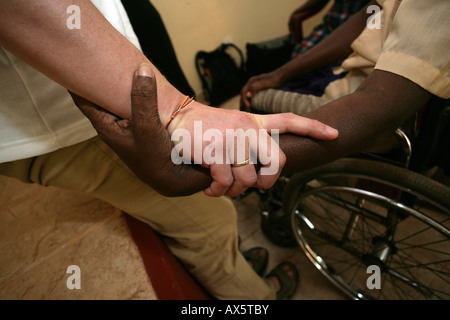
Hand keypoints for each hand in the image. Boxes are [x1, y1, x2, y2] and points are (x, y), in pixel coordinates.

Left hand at [71, 64, 210, 196]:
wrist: (176, 179)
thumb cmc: (155, 158)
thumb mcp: (148, 126)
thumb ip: (144, 98)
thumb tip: (141, 69)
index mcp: (106, 126)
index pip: (82, 99)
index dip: (76, 80)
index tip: (75, 60)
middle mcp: (114, 123)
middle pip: (100, 95)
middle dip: (100, 77)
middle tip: (100, 54)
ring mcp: (129, 124)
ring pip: (120, 98)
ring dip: (121, 84)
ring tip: (121, 61)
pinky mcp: (144, 124)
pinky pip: (136, 102)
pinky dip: (137, 92)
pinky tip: (144, 80)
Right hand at [167, 99, 338, 197]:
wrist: (175, 116)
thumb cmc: (204, 127)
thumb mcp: (231, 125)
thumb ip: (249, 142)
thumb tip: (255, 175)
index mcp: (254, 121)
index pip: (289, 121)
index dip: (313, 129)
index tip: (334, 135)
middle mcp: (247, 129)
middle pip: (278, 160)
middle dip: (269, 180)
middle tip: (256, 185)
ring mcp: (232, 139)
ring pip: (249, 179)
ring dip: (235, 190)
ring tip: (221, 187)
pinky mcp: (215, 151)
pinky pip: (226, 182)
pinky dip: (218, 191)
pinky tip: (210, 189)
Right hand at [240, 71, 283, 108]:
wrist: (281, 77)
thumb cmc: (274, 80)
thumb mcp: (265, 83)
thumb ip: (256, 87)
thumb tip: (247, 95)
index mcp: (251, 81)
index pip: (244, 92)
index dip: (244, 100)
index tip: (248, 107)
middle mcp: (252, 83)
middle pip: (244, 93)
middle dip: (243, 102)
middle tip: (245, 110)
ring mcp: (255, 86)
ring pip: (247, 94)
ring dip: (246, 102)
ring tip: (247, 110)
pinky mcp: (259, 89)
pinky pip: (252, 95)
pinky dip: (251, 101)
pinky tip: (253, 106)